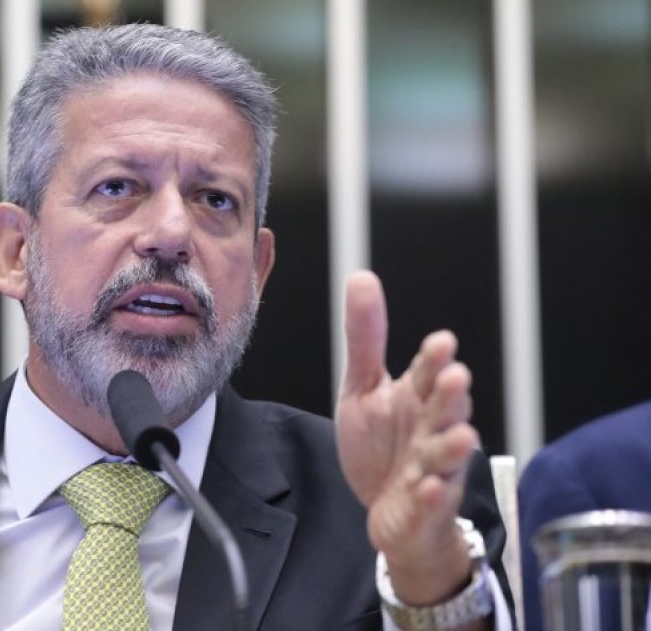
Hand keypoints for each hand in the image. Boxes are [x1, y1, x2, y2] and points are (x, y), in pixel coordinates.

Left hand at [335, 270, 477, 604]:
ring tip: (460, 433)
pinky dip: (433, 496)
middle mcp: (431, 429)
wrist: (390, 512)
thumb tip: (361, 277)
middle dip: (451, 395)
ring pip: (447, 454)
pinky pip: (433, 502)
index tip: (440, 342)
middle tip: (455, 377)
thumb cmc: (382, 446)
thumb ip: (366, 339)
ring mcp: (433, 469)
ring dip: (452, 444)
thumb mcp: (364, 389)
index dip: (434, 359)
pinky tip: (429, 487)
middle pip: (445, 409)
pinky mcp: (426, 507)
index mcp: (417, 398)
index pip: (428, 372)